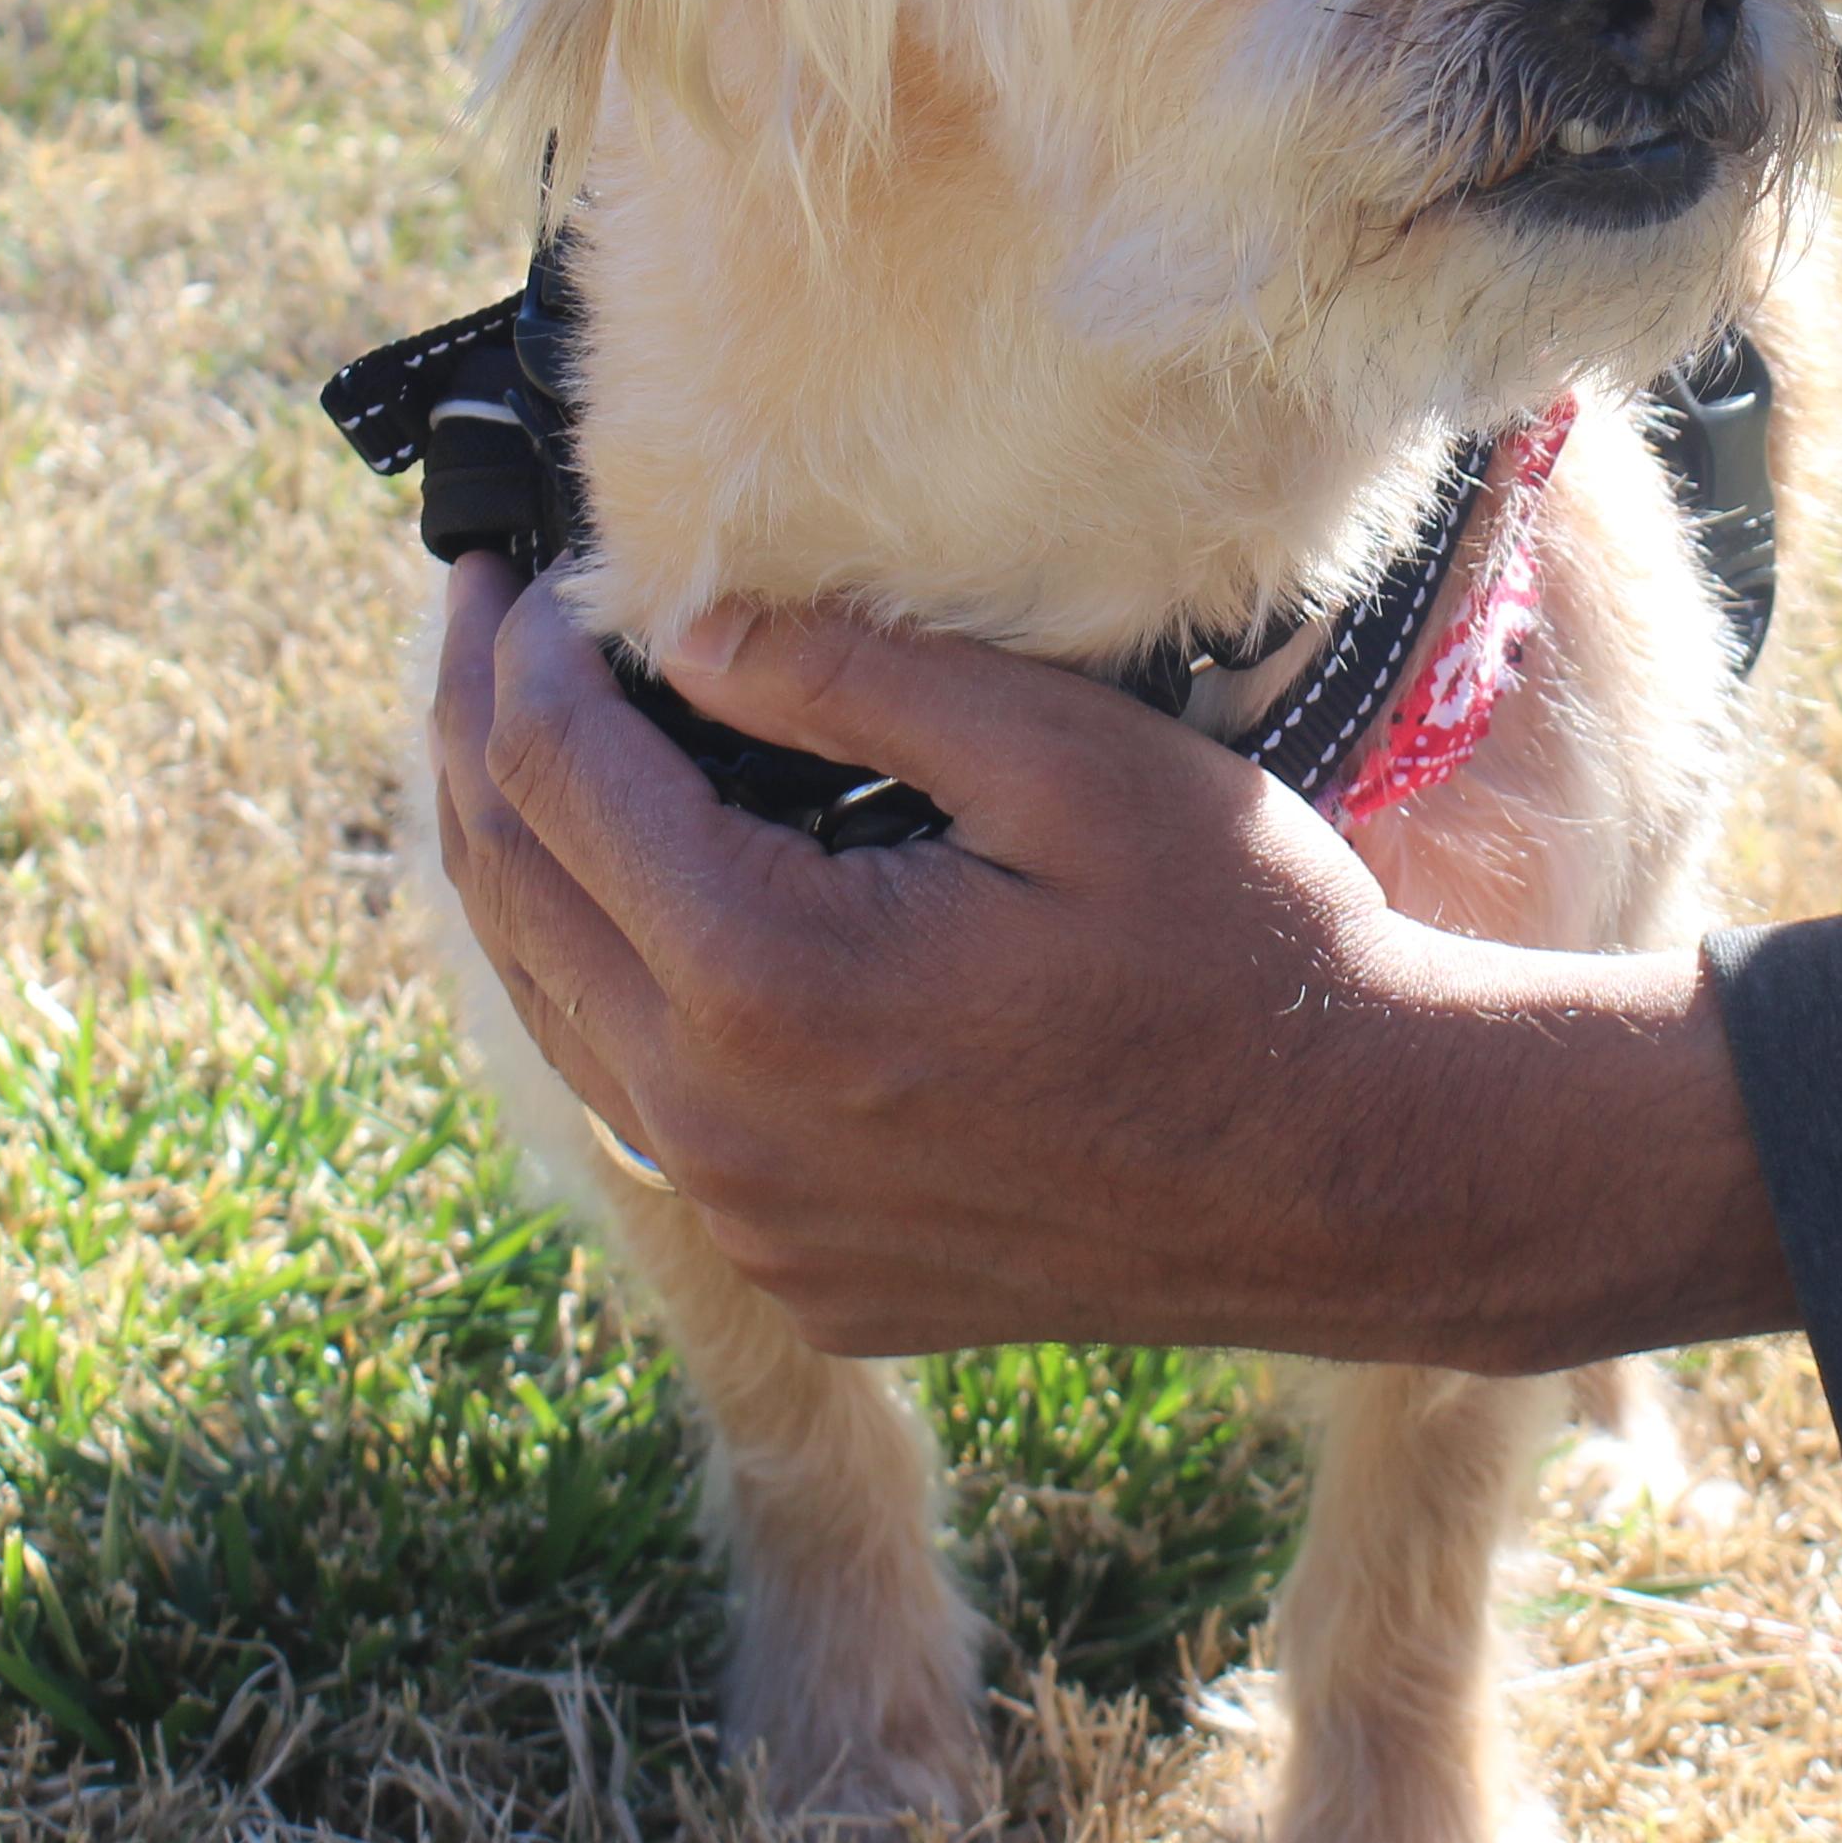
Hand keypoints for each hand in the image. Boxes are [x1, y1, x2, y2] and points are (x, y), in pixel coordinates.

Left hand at [426, 554, 1799, 1371]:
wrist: (1364, 1178)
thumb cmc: (1249, 949)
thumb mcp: (1068, 761)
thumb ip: (854, 677)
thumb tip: (683, 626)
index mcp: (771, 987)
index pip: (557, 783)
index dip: (515, 655)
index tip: (507, 563)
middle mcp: (724, 1131)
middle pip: (518, 902)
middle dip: (479, 743)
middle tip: (477, 627)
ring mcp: (758, 1227)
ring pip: (563, 1018)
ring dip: (531, 868)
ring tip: (530, 742)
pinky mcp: (807, 1278)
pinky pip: (649, 1113)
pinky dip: (615, 988)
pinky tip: (650, 904)